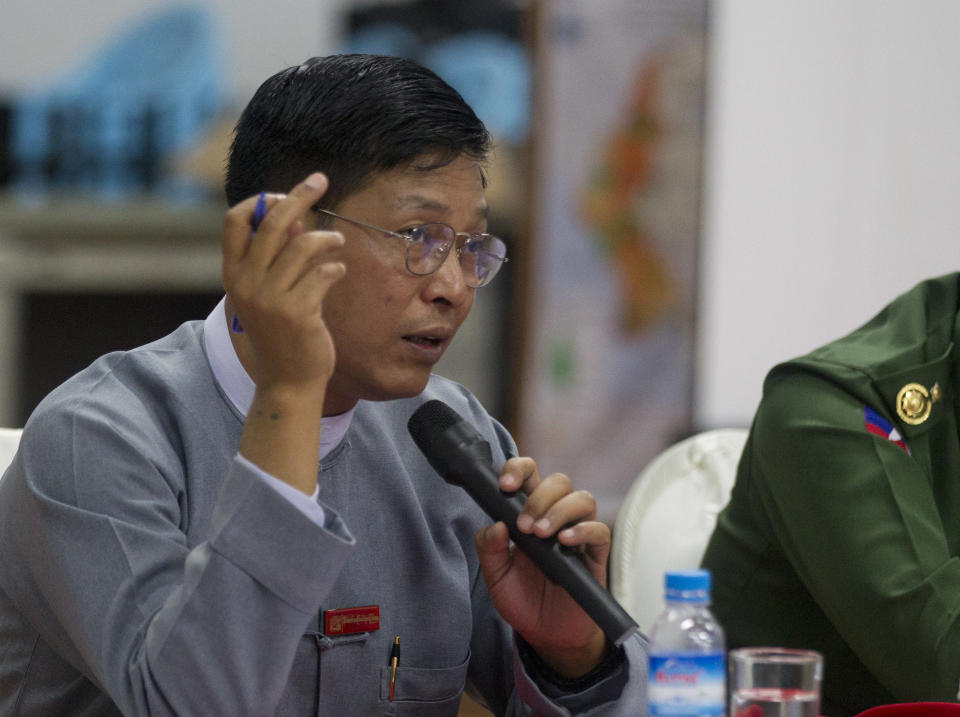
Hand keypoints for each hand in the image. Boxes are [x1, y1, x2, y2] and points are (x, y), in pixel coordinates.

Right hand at [222, 173, 344, 394]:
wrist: (288, 381)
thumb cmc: (282, 332)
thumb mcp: (272, 291)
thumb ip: (279, 256)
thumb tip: (297, 218)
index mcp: (233, 274)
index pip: (234, 221)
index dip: (260, 200)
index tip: (285, 194)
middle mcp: (246, 283)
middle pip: (273, 221)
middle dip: (300, 195)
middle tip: (321, 180)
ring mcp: (270, 298)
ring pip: (303, 244)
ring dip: (326, 238)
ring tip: (338, 241)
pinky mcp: (297, 313)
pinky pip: (323, 273)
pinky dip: (335, 268)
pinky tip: (338, 273)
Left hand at [474, 457, 609, 677]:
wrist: (547, 635)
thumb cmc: (522, 599)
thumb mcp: (495, 576)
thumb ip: (489, 549)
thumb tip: (496, 524)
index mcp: (529, 513)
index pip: (529, 475)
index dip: (518, 469)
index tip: (504, 485)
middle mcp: (556, 517)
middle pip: (559, 481)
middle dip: (539, 496)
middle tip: (524, 526)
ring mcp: (578, 534)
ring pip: (582, 498)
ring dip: (560, 510)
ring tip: (542, 534)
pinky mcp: (595, 555)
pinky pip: (599, 530)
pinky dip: (582, 530)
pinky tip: (564, 542)